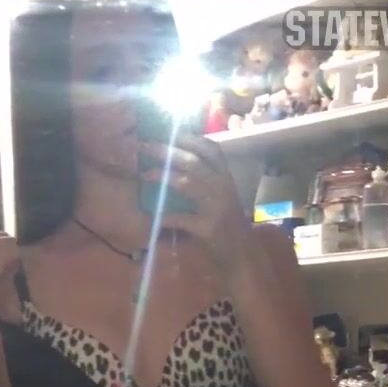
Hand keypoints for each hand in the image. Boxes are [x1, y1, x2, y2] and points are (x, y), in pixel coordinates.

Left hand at [140, 132, 253, 273]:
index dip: (189, 138)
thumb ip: (207, 180)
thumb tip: (178, 164)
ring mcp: (217, 207)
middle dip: (166, 151)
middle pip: (193, 162)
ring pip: (188, 183)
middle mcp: (223, 187)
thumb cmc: (228, 225)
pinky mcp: (209, 228)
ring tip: (144, 174)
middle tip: (145, 146)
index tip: (168, 131)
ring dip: (163, 176)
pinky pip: (183, 218)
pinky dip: (166, 216)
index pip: (210, 149)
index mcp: (226, 177)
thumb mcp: (223, 197)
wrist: (242, 255)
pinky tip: (154, 216)